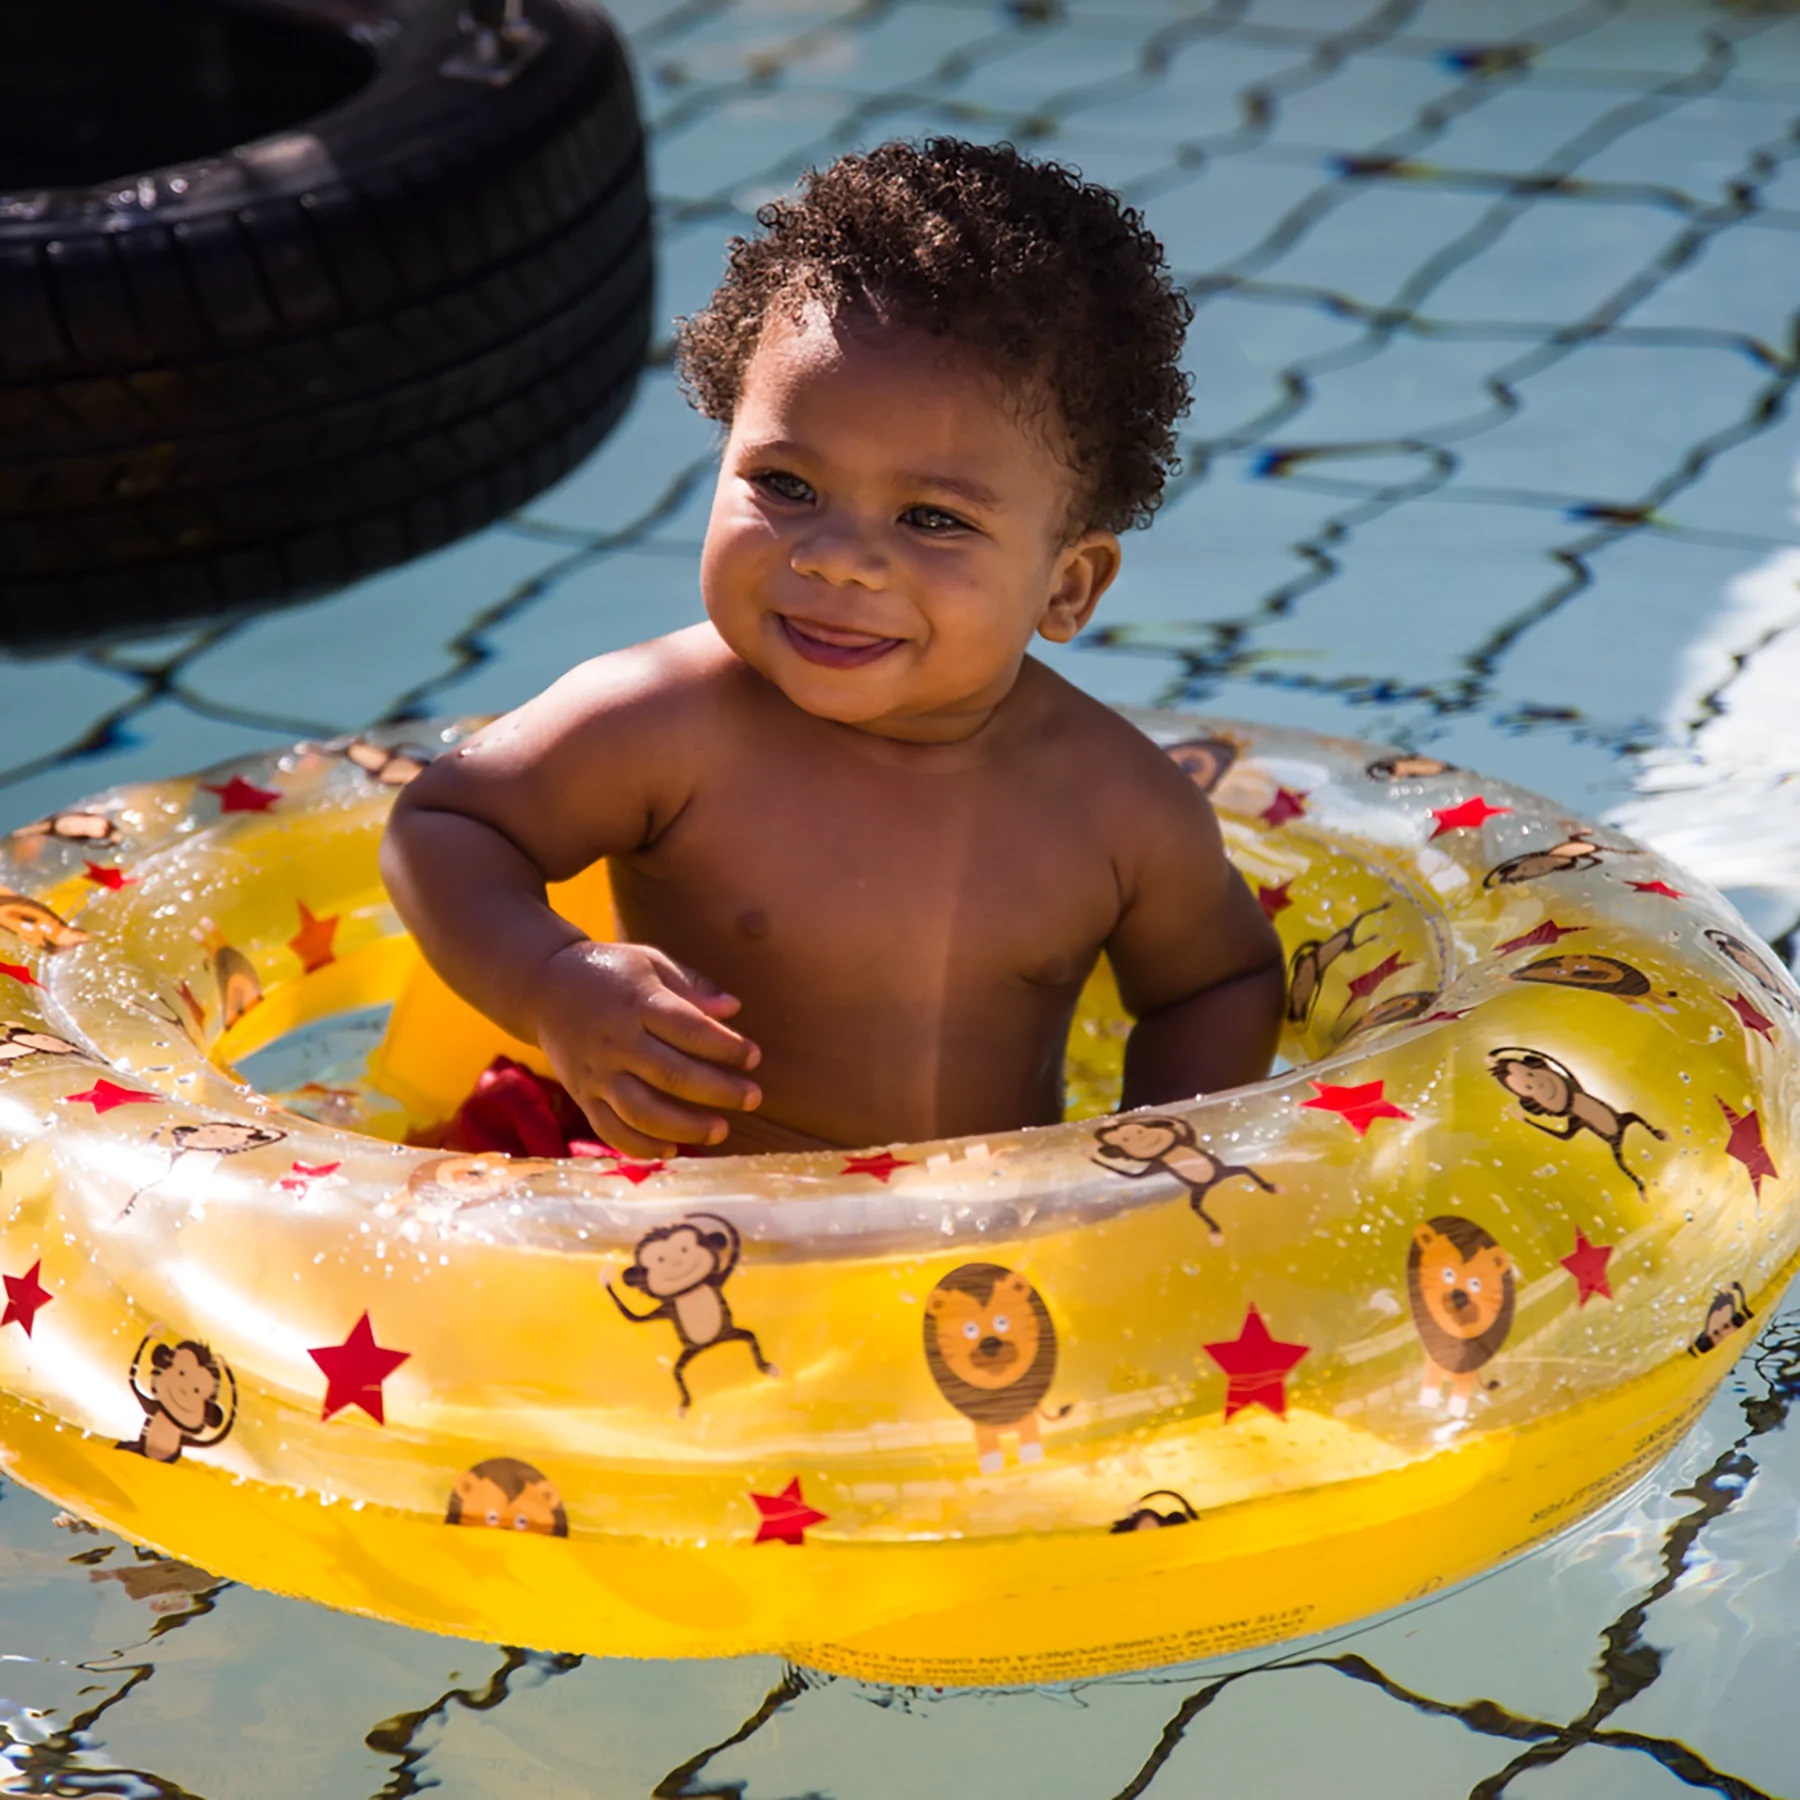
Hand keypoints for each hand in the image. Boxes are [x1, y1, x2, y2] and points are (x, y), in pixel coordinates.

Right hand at [527, 940, 760, 1157]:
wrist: (545, 987)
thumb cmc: (612, 972)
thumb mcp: (651, 962)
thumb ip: (692, 986)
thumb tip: (733, 1009)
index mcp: (638, 1003)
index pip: (689, 1030)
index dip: (726, 1047)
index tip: (753, 1056)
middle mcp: (617, 1041)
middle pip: (672, 1075)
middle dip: (719, 1091)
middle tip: (753, 1098)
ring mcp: (597, 1072)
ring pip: (642, 1111)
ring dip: (685, 1126)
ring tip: (721, 1130)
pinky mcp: (582, 1094)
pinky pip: (610, 1129)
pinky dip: (640, 1146)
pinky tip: (672, 1150)